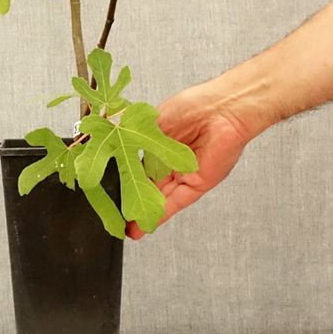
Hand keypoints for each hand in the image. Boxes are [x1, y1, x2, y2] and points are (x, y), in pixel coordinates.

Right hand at [126, 82, 256, 239]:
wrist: (222, 108)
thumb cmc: (193, 106)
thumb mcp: (153, 121)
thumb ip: (135, 138)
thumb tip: (114, 147)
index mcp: (158, 144)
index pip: (137, 167)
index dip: (125, 180)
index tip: (110, 192)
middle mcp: (171, 161)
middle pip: (148, 186)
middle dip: (134, 202)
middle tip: (117, 216)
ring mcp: (184, 174)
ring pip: (160, 198)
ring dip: (145, 213)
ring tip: (129, 228)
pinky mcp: (197, 183)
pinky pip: (176, 202)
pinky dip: (161, 214)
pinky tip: (147, 225)